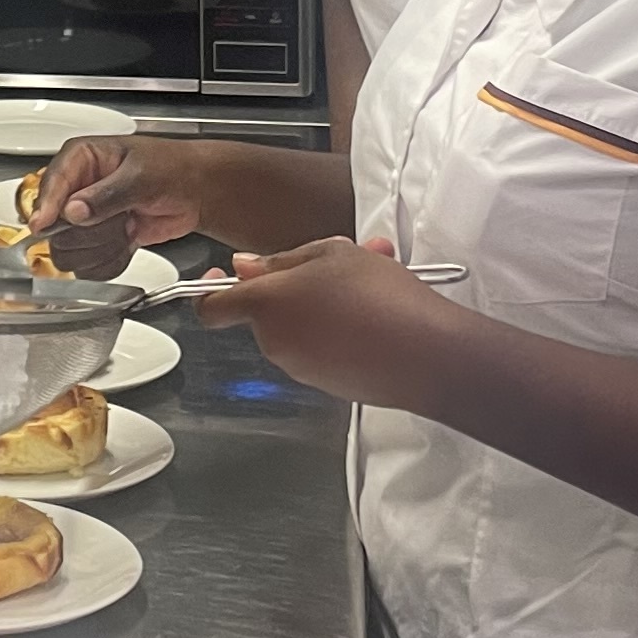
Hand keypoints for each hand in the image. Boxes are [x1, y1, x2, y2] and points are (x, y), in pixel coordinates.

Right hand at [26, 138, 207, 275]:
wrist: (195, 191)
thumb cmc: (172, 168)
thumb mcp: (141, 175)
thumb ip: (105, 194)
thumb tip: (73, 210)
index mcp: (81, 157)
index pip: (51, 183)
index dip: (47, 206)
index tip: (42, 224)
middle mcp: (77, 187)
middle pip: (55, 225)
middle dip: (89, 231)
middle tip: (118, 219)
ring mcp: (85, 217)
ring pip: (70, 249)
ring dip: (102, 246)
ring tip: (126, 226)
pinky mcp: (97, 240)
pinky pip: (88, 265)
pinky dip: (110, 259)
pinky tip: (127, 242)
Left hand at [195, 235, 441, 405]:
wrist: (426, 355)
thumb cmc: (380, 298)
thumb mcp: (332, 253)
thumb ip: (281, 261)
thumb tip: (246, 268)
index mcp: (266, 305)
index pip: (211, 306)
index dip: (211, 288)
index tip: (224, 274)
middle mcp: (275, 342)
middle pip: (265, 310)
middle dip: (296, 285)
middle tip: (336, 262)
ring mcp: (300, 368)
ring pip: (298, 325)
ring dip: (323, 301)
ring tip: (371, 280)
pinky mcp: (327, 384)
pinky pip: (320, 348)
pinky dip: (338, 328)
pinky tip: (376, 312)